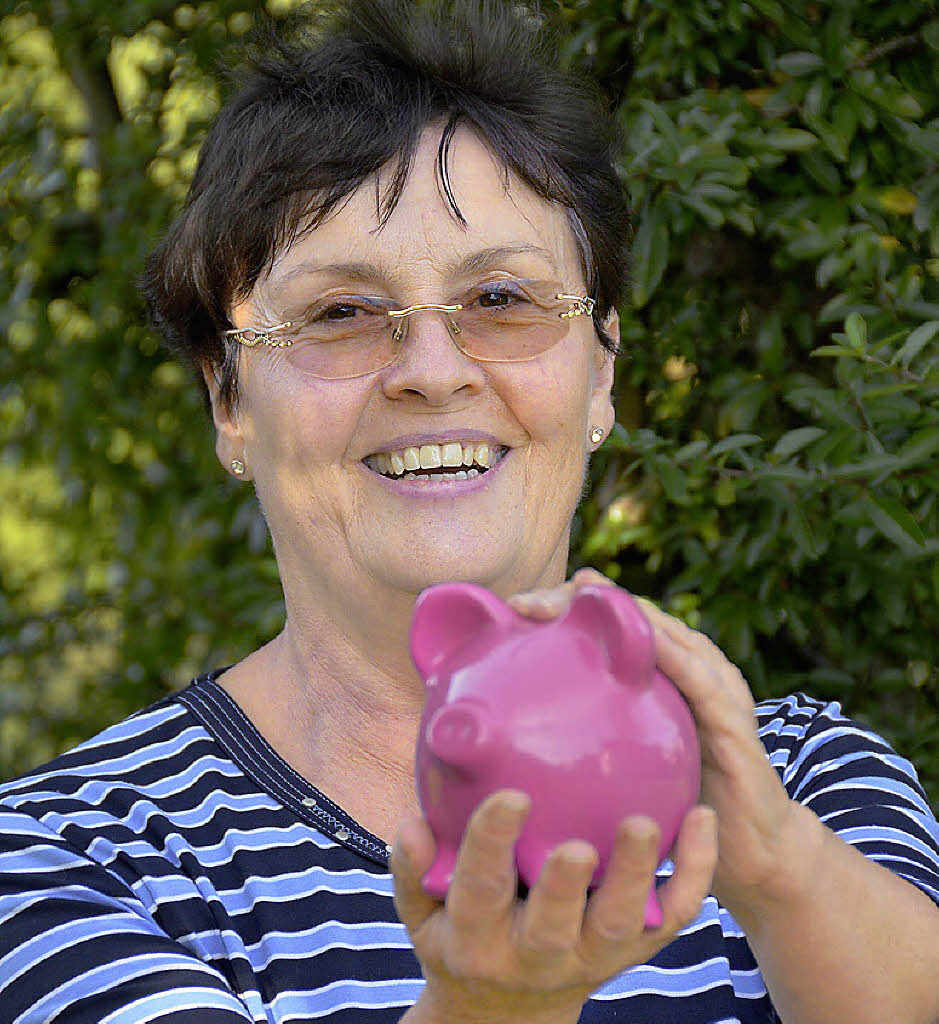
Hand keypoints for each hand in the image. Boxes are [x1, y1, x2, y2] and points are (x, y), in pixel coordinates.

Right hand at [393, 790, 716, 1023]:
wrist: (508, 1011)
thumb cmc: (460, 937)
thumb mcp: (420, 914)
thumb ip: (413, 869)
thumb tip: (412, 822)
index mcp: (479, 939)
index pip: (482, 890)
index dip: (492, 845)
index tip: (508, 798)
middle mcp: (539, 953)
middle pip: (556, 924)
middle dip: (565, 886)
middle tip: (577, 845)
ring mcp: (593, 956)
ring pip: (622, 925)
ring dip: (635, 876)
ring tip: (646, 824)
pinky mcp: (634, 950)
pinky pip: (672, 916)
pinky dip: (693, 873)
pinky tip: (702, 818)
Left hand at [511, 569, 801, 915]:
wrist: (743, 855)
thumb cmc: (671, 809)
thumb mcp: (617, 768)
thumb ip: (579, 745)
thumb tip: (494, 749)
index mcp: (659, 673)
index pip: (609, 620)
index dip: (563, 605)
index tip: (514, 609)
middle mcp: (687, 667)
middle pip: (631, 613)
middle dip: (579, 598)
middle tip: (527, 602)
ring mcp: (714, 687)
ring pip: (664, 631)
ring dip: (620, 610)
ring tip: (577, 598)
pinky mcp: (733, 719)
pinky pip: (700, 681)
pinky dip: (670, 655)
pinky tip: (641, 644)